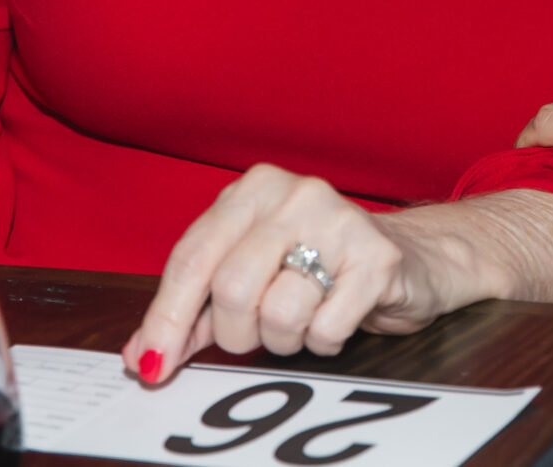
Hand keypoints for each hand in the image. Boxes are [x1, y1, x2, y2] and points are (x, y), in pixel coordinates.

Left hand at [122, 164, 452, 380]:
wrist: (410, 258)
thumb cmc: (319, 268)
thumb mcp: (251, 279)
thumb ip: (195, 315)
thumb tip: (142, 356)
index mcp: (253, 190)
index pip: (192, 257)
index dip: (168, 318)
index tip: (151, 363)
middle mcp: (293, 193)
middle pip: (232, 289)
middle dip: (238, 333)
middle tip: (259, 334)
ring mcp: (338, 219)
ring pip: (277, 313)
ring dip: (285, 339)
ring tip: (305, 317)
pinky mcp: (377, 256)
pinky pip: (324, 327)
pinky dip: (324, 340)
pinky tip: (337, 316)